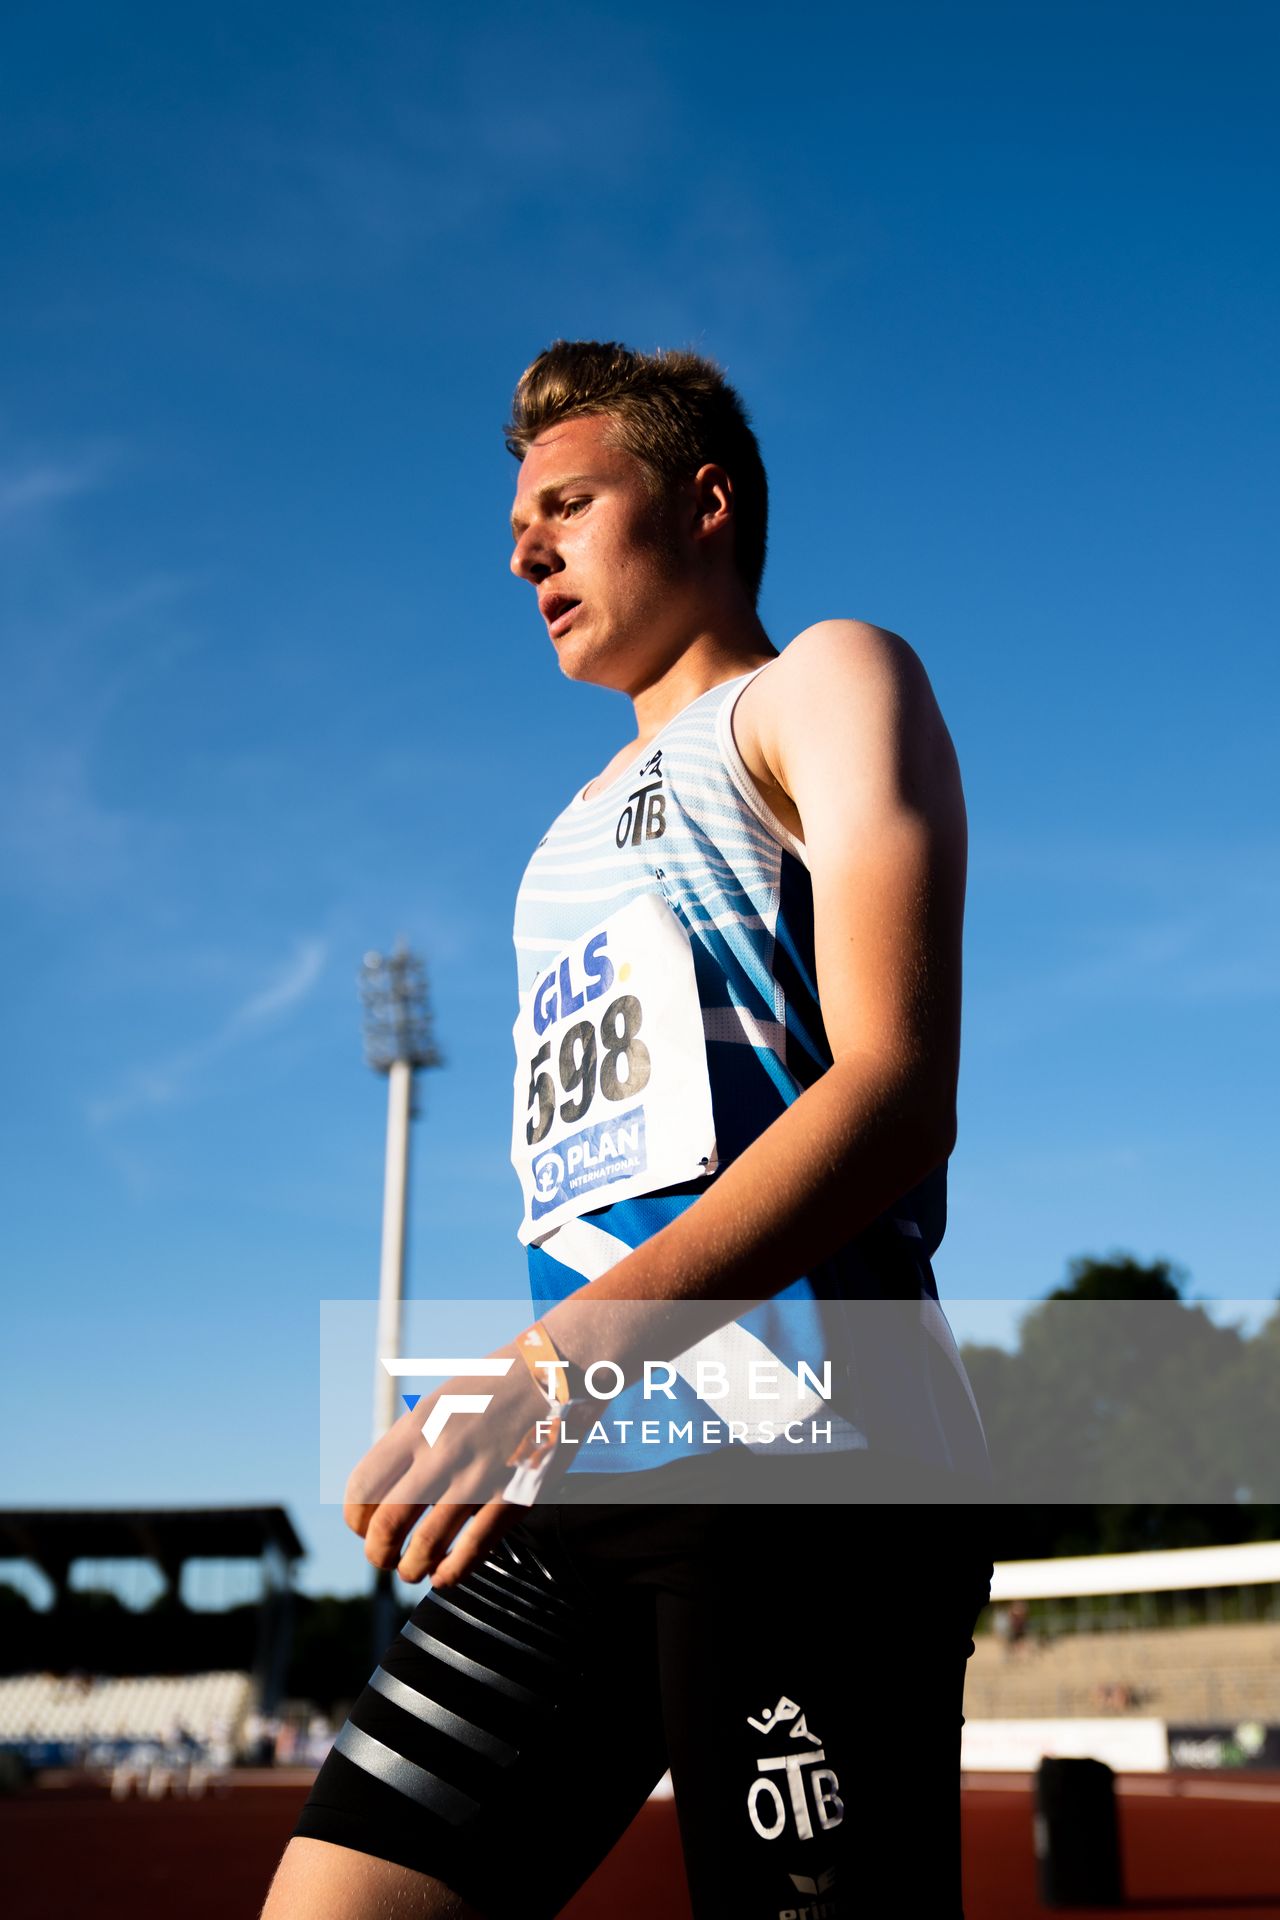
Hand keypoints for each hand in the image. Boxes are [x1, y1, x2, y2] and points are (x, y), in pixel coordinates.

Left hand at [341, 1336, 576, 1588]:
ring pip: (425, 1546)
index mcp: (418, 1424)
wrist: (558, 1370)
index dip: (356, 1518)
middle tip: (384, 1558)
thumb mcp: (443, 1398)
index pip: (363, 1486)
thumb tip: (386, 1487)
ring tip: (413, 1570)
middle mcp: (442, 1451)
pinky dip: (451, 1573)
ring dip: (411, 1569)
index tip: (364, 1527)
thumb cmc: (498, 1383)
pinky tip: (444, 1576)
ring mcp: (479, 1476)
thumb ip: (413, 1440)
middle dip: (378, 1553)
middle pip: (386, 1523)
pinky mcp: (513, 1496)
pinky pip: (472, 1550)